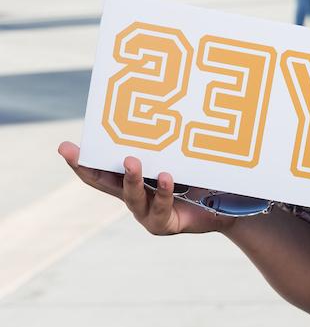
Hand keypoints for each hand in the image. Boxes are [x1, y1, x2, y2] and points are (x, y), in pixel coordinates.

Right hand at [57, 142, 233, 235]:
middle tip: (73, 151)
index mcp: (133, 179)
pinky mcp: (165, 224)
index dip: (82, 160)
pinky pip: (161, 208)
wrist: (228, 206)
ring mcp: (147, 213)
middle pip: (103, 183)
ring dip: (130, 178)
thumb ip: (170, 141)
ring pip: (131, 196)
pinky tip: (167, 177)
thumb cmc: (203, 177)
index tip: (65, 146)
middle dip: (86, 167)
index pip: (101, 170)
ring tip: (131, 160)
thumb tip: (169, 102)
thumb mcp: (183, 156)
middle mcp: (135, 196)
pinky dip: (163, 192)